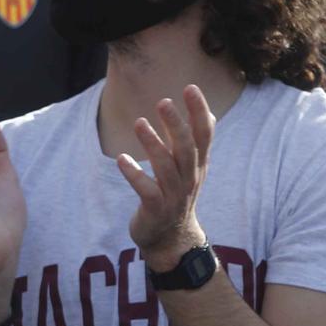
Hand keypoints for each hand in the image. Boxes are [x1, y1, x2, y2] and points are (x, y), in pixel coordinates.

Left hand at [118, 86, 213, 270]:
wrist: (171, 238)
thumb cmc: (178, 195)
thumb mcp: (192, 168)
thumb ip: (195, 142)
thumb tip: (204, 111)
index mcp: (199, 164)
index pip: (204, 133)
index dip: (199, 110)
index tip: (191, 87)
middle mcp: (190, 177)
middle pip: (186, 147)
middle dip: (176, 123)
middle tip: (163, 102)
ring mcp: (174, 194)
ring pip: (166, 166)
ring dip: (153, 144)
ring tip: (139, 123)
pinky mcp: (156, 209)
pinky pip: (146, 189)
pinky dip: (134, 174)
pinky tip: (121, 159)